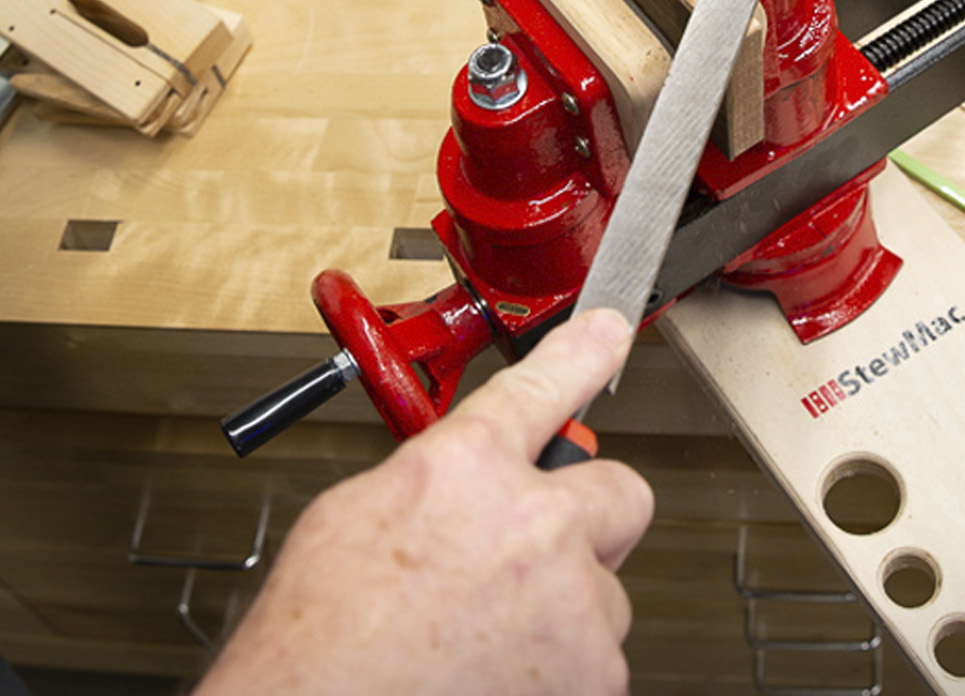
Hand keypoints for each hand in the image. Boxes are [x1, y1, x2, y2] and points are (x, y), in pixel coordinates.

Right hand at [196, 310, 652, 695]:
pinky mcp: (593, 671)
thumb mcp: (351, 519)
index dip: (583, 353)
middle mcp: (532, 525)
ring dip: (563, 608)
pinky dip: (558, 669)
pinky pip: (597, 656)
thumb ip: (433, 479)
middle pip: (619, 491)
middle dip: (587, 519)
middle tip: (542, 552)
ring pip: (605, 588)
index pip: (544, 385)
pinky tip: (495, 674)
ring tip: (486, 637)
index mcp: (465, 469)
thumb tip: (461, 473)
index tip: (609, 333)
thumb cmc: (316, 645)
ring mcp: (572, 601)